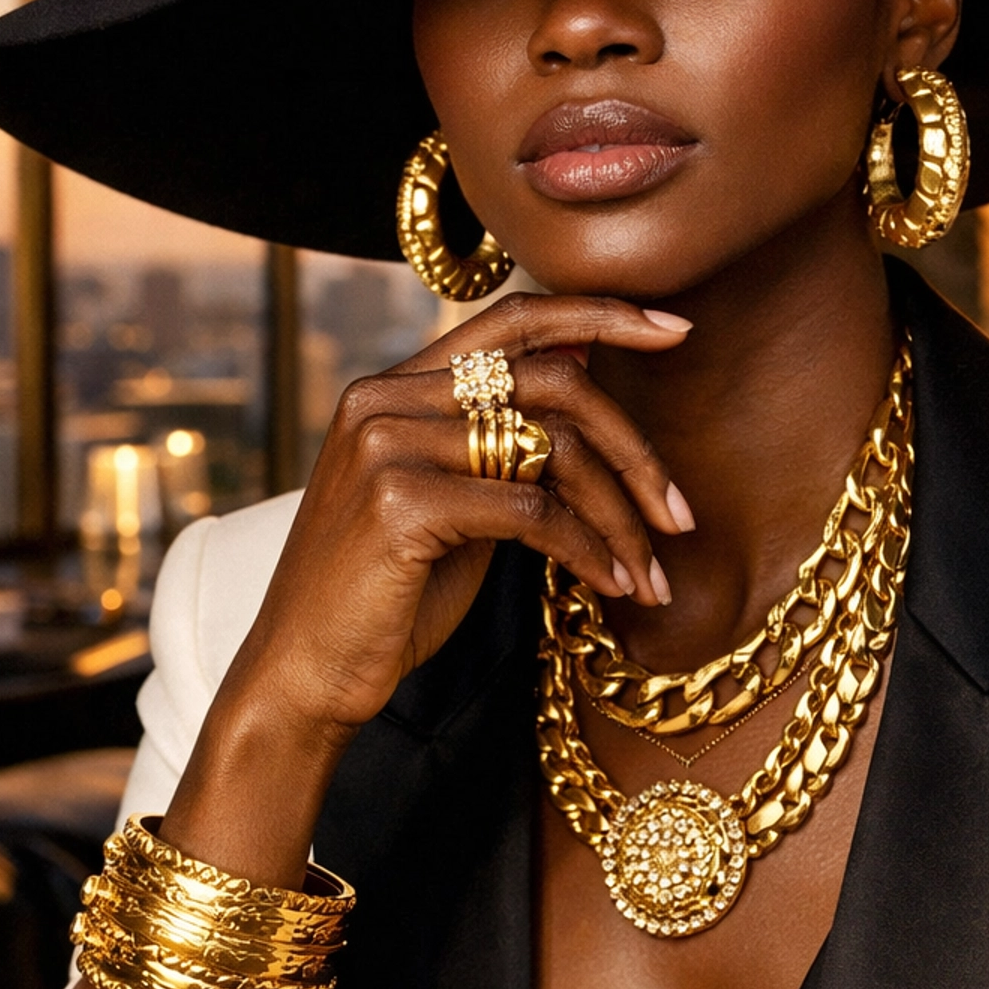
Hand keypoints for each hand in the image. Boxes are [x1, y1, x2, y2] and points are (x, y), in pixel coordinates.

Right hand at [161, 292, 691, 886]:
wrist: (306, 674)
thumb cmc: (389, 595)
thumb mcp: (455, 499)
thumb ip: (506, 436)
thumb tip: (585, 364)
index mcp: (394, 385)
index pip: (514, 318)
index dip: (602, 314)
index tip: (676, 332)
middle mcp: (384, 396)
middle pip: (553, 383)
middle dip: (635, 449)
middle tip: (683, 514)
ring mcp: (387, 444)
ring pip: (553, 449)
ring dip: (622, 518)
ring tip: (655, 572)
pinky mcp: (400, 502)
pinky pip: (534, 511)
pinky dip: (588, 550)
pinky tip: (612, 585)